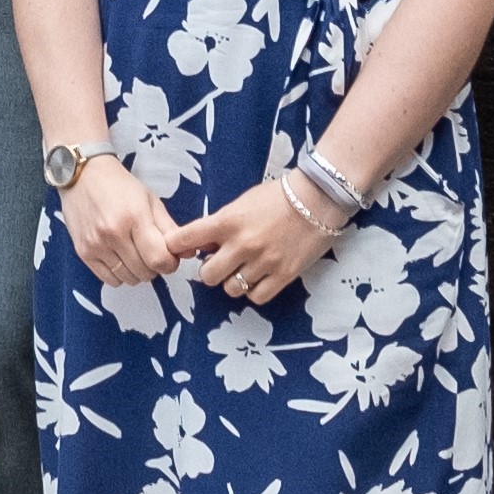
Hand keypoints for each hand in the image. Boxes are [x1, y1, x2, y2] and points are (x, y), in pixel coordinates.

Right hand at [56, 152, 179, 290]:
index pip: (159, 259)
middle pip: (145, 272)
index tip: (169, 257)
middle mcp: (113, 233)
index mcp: (134, 217)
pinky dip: (119, 274)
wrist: (83, 176)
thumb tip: (189, 253)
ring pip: (128, 279)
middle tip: (150, 252)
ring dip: (137, 272)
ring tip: (134, 253)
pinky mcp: (83, 252)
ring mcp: (96, 244)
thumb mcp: (150, 201)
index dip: (170, 264)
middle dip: (154, 267)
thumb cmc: (120, 186)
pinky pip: (109, 280)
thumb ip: (170, 229)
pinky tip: (119, 258)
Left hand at [172, 174, 335, 311]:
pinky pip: (256, 297)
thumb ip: (220, 224)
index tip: (177, 249)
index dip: (176, 246)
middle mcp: (242, 244)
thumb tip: (200, 245)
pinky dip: (254, 290)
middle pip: (207, 275)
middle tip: (220, 262)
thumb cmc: (277, 197)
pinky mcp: (283, 275)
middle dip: (210, 270)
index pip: (184, 239)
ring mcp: (263, 262)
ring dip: (233, 281)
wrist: (317, 199)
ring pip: (230, 289)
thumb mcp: (241, 203)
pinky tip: (259, 278)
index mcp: (227, 221)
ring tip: (243, 269)